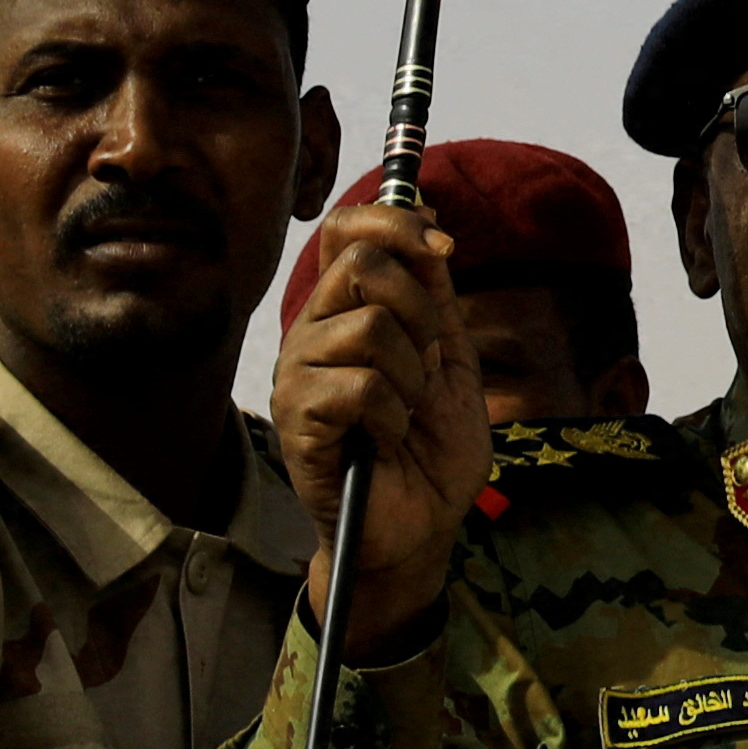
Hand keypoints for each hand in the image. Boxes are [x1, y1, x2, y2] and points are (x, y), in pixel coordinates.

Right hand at [270, 199, 494, 662]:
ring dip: (410, 373)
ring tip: (405, 411)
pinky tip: (386, 438)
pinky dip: (393, 413)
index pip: (344, 228)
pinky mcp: (298, 420)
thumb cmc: (431, 450)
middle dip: (420, 309)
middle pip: (360, 262)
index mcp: (345, 310)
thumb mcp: (449, 359)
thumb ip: (435, 296)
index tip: (444, 248)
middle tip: (426, 363)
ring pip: (366, 325)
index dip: (395, 220)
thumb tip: (426, 220)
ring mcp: (299, 375)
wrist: (419, 528)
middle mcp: (312, 332)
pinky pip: (359, 385)